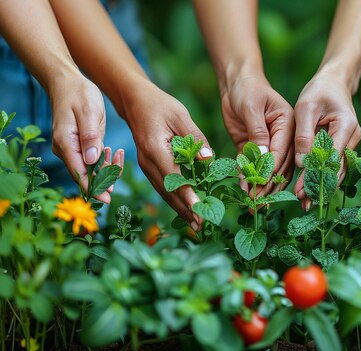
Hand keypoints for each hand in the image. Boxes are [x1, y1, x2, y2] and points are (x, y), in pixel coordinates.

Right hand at [50, 75, 122, 202]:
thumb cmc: (79, 94)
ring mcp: (72, 149)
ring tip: (118, 154)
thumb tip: (92, 161)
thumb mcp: (88, 112)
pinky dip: (104, 161)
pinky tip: (114, 153)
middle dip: (104, 178)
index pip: (78, 173)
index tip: (106, 198)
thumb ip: (90, 137)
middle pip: (85, 175)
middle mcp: (65, 150)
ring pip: (90, 169)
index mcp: (65, 143)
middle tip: (120, 170)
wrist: (68, 83)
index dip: (93, 188)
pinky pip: (92, 161)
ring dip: (106, 168)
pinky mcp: (80, 146)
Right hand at [123, 82, 211, 228]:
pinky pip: (161, 187)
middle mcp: (147, 161)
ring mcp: (145, 166)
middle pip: (168, 191)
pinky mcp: (148, 166)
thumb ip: (196, 137)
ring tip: (195, 224)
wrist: (135, 101)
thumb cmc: (160, 105)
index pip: (174, 177)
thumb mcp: (180, 115)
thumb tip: (209, 159)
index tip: (199, 210)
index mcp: (155, 149)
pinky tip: (184, 209)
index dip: (187, 195)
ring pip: (164, 192)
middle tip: (202, 226)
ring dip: (179, 209)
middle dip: (185, 209)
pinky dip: (173, 199)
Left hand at [220, 73, 294, 194]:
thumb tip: (262, 156)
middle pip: (280, 165)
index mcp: (289, 124)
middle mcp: (284, 136)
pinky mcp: (256, 147)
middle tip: (258, 203)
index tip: (263, 185)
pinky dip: (249, 178)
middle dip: (269, 185)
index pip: (283, 150)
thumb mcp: (251, 106)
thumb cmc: (247, 87)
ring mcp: (271, 143)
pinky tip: (243, 190)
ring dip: (261, 187)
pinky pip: (254, 166)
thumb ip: (257, 131)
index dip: (273, 169)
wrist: (236, 80)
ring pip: (270, 170)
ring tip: (253, 204)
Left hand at [293, 70, 360, 207]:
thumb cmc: (319, 91)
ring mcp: (351, 143)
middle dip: (320, 186)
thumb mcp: (305, 107)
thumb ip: (304, 134)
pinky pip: (335, 165)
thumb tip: (302, 163)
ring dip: (322, 186)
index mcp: (346, 126)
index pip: (332, 157)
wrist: (334, 83)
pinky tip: (311, 190)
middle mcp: (354, 137)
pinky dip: (324, 178)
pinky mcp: (345, 147)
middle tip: (304, 203)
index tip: (302, 190)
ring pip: (338, 170)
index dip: (317, 175)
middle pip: (337, 168)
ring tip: (305, 202)